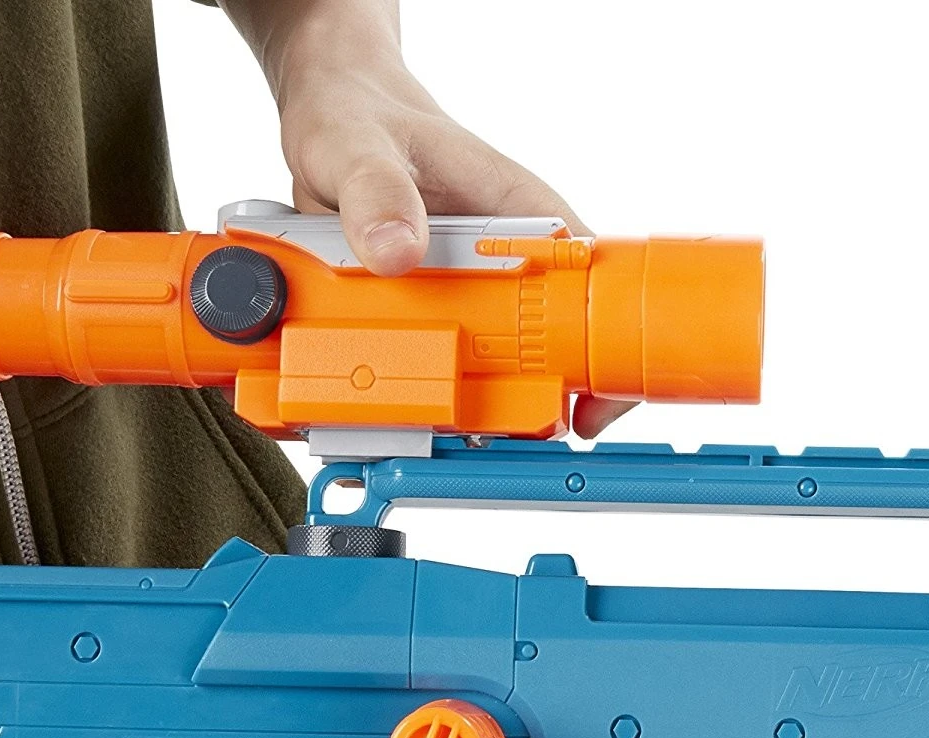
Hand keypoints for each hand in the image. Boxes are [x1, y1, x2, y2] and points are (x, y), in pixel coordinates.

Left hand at [217, 0, 631, 436]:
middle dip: (526, 402)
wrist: (326, 115)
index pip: (589, 283)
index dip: (602, 350)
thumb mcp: (356, 146)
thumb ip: (374, 191)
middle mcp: (504, 261)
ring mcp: (470, 296)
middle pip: (546, 348)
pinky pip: (438, 371)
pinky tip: (393, 417)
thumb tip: (397, 249)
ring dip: (466, 409)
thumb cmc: (358, 113)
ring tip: (430, 432)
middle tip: (487, 432)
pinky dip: (419, 401)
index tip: (592, 404)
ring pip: (492, 370)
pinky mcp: (432, 318)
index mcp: (518, 212)